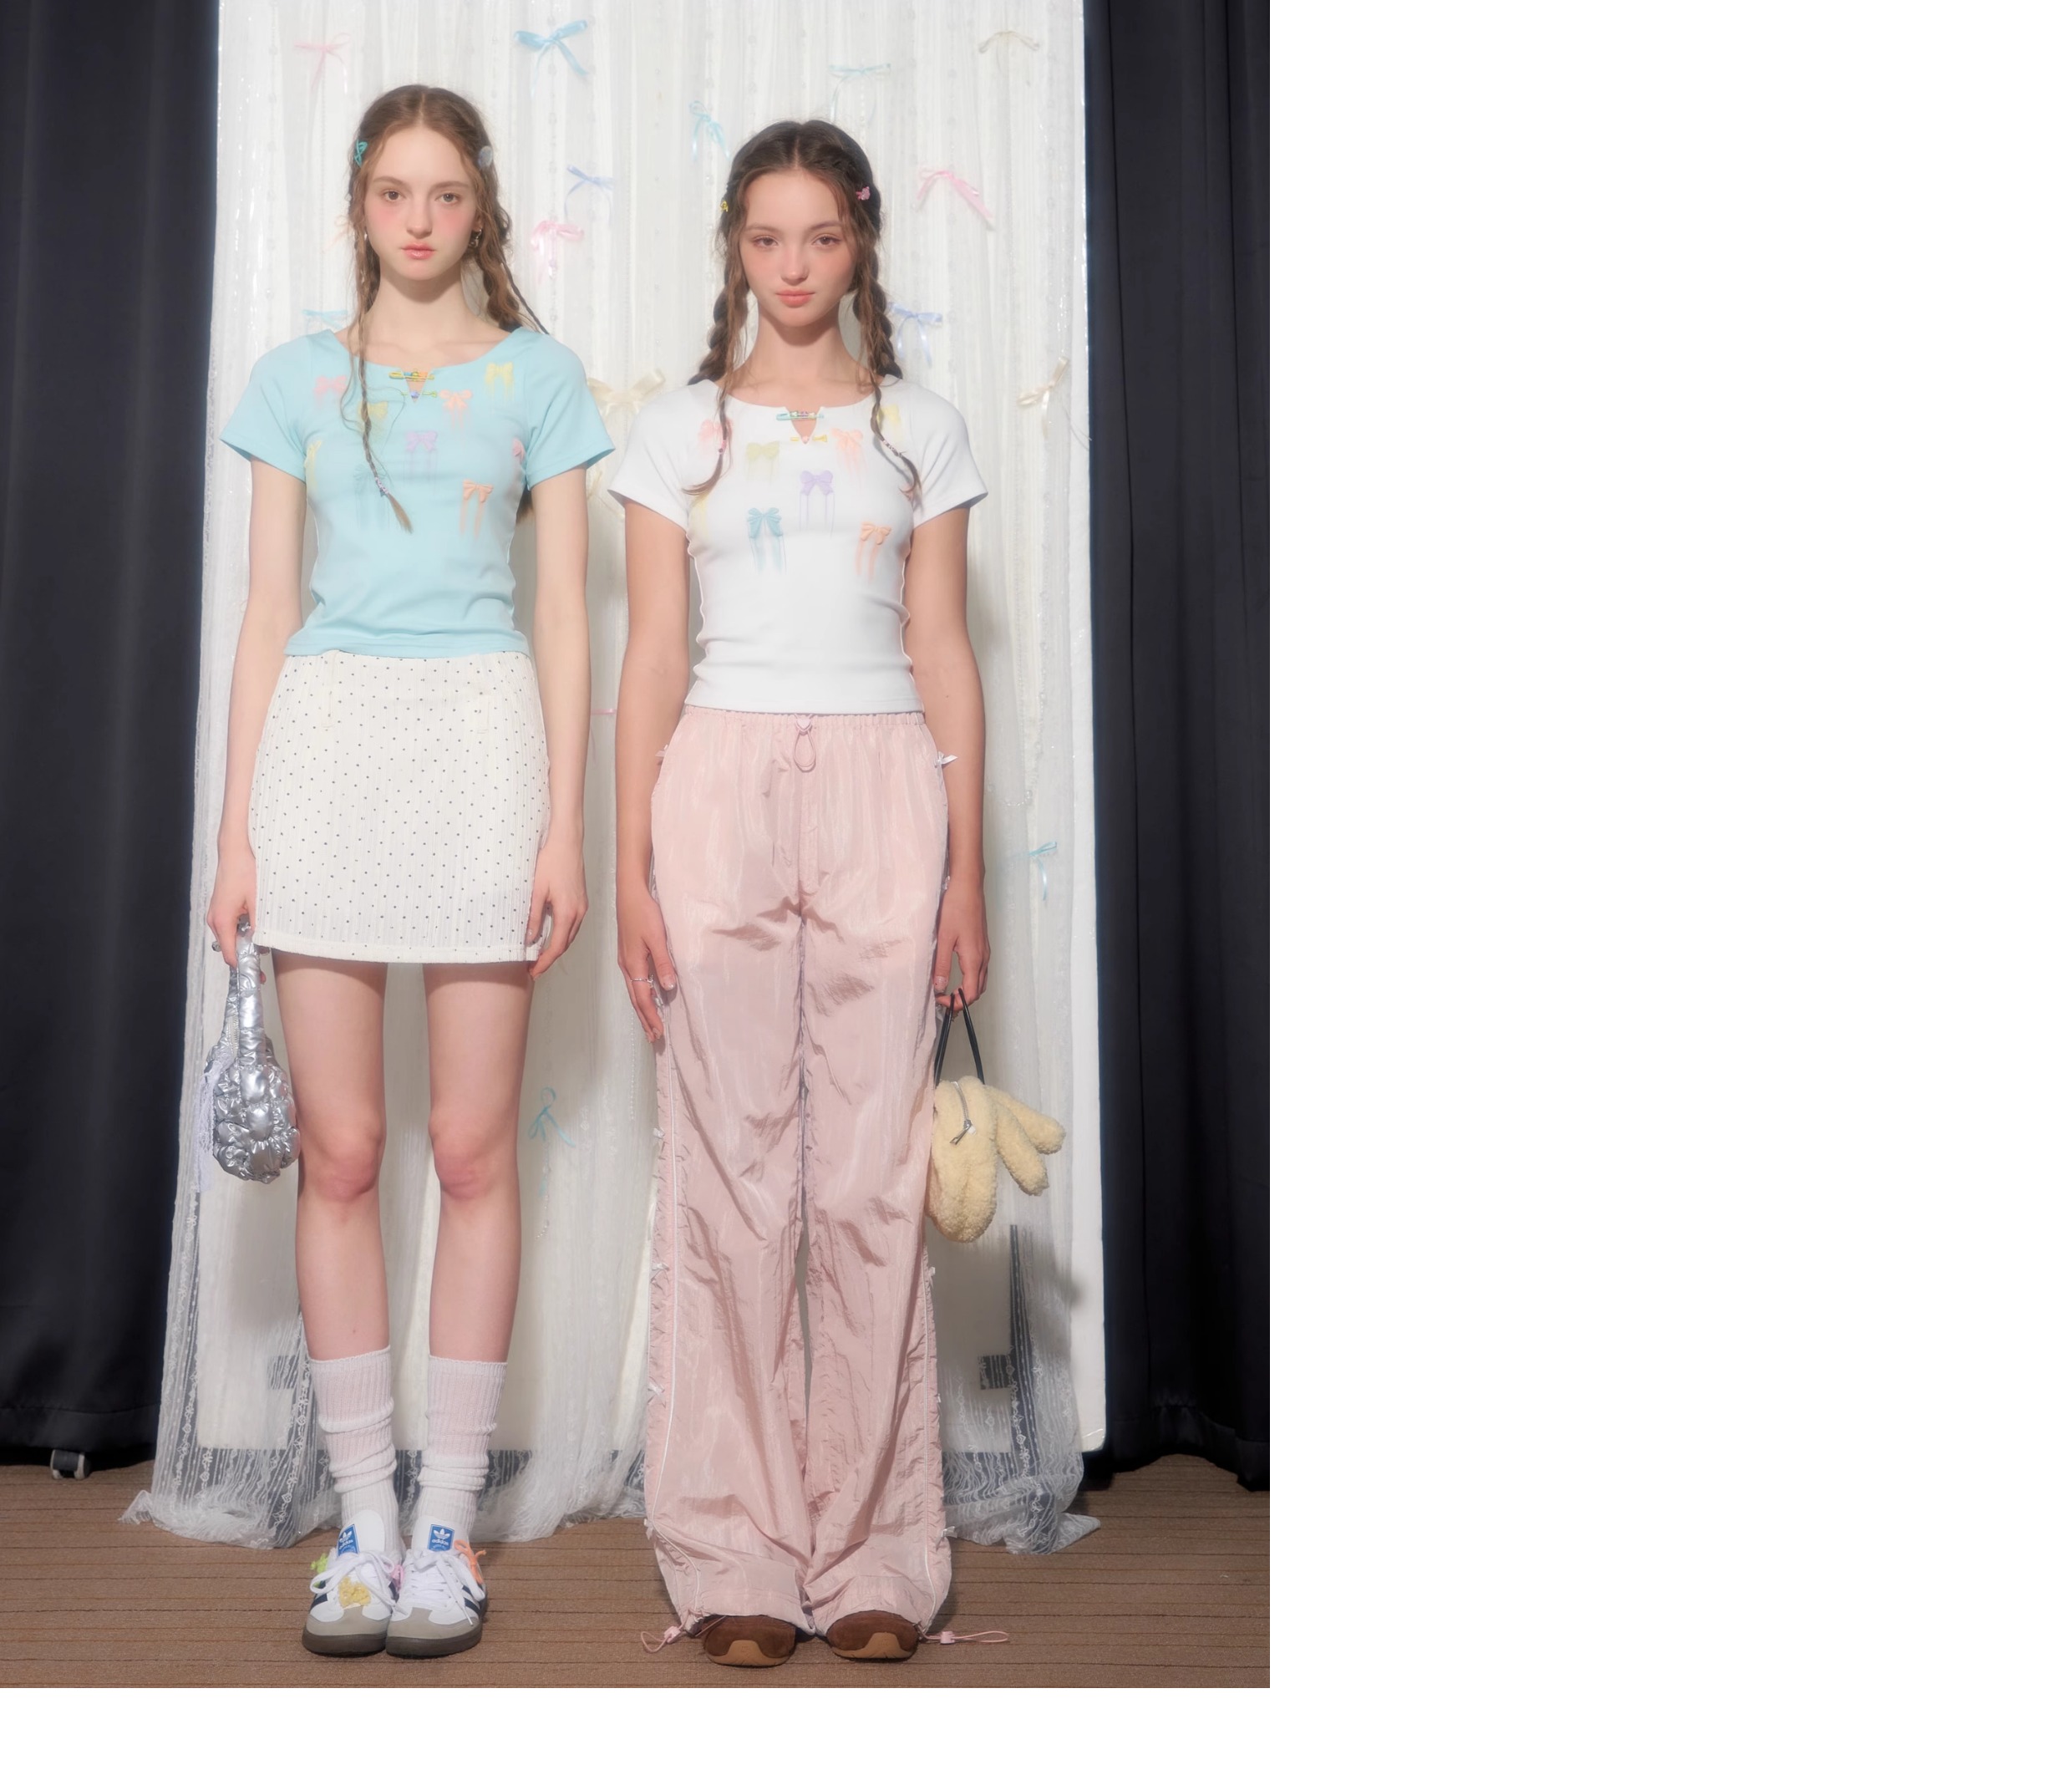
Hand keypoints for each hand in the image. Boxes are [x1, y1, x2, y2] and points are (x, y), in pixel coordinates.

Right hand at [206, 843, 258, 974]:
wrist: (235, 850)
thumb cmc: (245, 870)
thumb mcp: (259, 900)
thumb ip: (259, 925)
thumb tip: (262, 944)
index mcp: (221, 921)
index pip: (230, 954)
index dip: (243, 967)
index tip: (256, 977)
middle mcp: (215, 920)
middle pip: (230, 948)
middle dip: (247, 957)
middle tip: (264, 970)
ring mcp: (216, 914)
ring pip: (232, 937)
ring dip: (247, 943)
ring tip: (266, 947)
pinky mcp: (221, 909)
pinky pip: (232, 927)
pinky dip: (244, 932)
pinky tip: (259, 929)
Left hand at [527, 831, 586, 977]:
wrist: (566, 841)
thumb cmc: (551, 860)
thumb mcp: (536, 890)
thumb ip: (534, 917)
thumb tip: (530, 938)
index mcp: (568, 912)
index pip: (557, 946)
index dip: (545, 962)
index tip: (534, 972)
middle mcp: (579, 912)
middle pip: (566, 944)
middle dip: (550, 958)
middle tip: (534, 968)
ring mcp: (583, 906)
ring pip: (570, 935)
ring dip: (557, 947)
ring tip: (540, 955)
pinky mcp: (582, 900)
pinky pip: (573, 924)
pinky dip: (562, 935)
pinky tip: (551, 935)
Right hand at [617, 881, 676, 1040]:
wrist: (629, 894)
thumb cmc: (644, 913)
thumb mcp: (657, 938)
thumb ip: (663, 963)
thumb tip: (667, 988)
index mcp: (633, 965)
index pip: (644, 998)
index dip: (651, 1016)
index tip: (659, 1032)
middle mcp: (627, 966)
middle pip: (636, 999)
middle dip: (645, 1019)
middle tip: (654, 1037)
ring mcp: (626, 960)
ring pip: (634, 991)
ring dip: (642, 1009)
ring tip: (649, 1023)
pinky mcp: (628, 954)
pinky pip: (634, 981)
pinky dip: (640, 994)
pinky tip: (647, 995)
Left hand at [932, 876, 989, 1010]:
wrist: (968, 887)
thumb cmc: (956, 908)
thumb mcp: (944, 938)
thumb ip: (942, 965)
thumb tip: (939, 987)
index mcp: (974, 959)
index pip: (970, 993)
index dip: (956, 1003)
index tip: (940, 1001)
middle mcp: (983, 957)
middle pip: (978, 990)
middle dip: (962, 1000)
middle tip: (943, 1000)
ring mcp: (985, 951)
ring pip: (980, 980)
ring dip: (967, 990)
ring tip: (949, 992)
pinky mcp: (982, 944)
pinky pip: (981, 969)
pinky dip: (971, 979)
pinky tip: (958, 975)